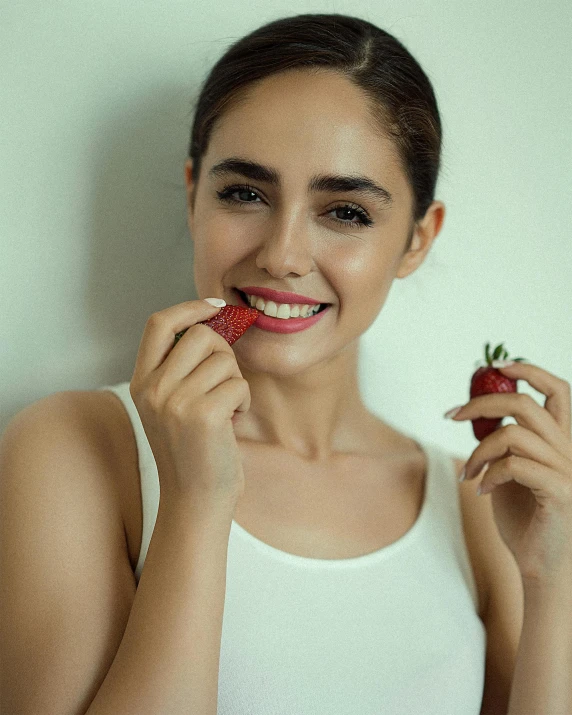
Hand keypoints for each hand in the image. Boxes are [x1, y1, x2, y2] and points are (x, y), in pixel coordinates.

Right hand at [129, 299, 250, 501]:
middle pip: (202, 335)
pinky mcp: (203, 416)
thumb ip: (182, 366)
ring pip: (225, 359)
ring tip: (226, 409)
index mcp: (141, 382)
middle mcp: (152, 389)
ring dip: (235, 381)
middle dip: (225, 353)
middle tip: (226, 381)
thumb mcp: (172, 404)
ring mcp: (175, 402)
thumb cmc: (193, 449)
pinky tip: (232, 423)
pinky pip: (239, 384)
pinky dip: (244, 400)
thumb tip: (214, 320)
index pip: (159, 323)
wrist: (195, 500)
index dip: (190, 308)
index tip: (216, 308)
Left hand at [451, 361, 571, 584]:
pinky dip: (489, 474)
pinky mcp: (560, 493)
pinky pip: (514, 466)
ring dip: (478, 451)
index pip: (557, 389)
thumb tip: (476, 410)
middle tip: (451, 416)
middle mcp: (570, 450)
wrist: (541, 565)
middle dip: (481, 403)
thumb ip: (501, 440)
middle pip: (524, 403)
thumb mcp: (508, 470)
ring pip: (512, 434)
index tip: (495, 365)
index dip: (529, 369)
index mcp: (561, 440)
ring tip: (468, 472)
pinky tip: (481, 490)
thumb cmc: (523, 517)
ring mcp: (568, 471)